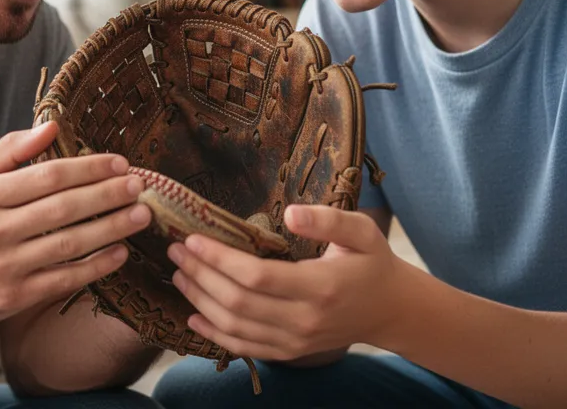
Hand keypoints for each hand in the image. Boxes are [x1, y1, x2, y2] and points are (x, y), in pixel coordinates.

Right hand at [0, 121, 150, 328]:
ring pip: (69, 243)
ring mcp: (3, 267)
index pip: (46, 176)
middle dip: (107, 195)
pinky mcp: (14, 298)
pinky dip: (97, 266)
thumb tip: (51, 125)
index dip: (88, 168)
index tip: (119, 162)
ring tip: (140, 215)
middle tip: (139, 185)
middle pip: (63, 208)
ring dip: (111, 228)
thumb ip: (10, 151)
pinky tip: (120, 251)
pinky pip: (65, 279)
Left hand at [166, 205, 400, 360]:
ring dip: (200, 301)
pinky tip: (194, 316)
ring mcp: (295, 341)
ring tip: (180, 274)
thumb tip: (290, 213)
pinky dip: (214, 335)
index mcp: (320, 287)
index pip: (257, 277)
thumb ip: (328, 219)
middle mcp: (304, 320)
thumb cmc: (372, 262)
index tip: (193, 238)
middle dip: (201, 275)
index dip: (219, 259)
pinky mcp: (289, 352)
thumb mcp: (361, 231)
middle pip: (238, 303)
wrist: (391, 309)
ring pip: (235, 328)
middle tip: (176, 250)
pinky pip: (244, 349)